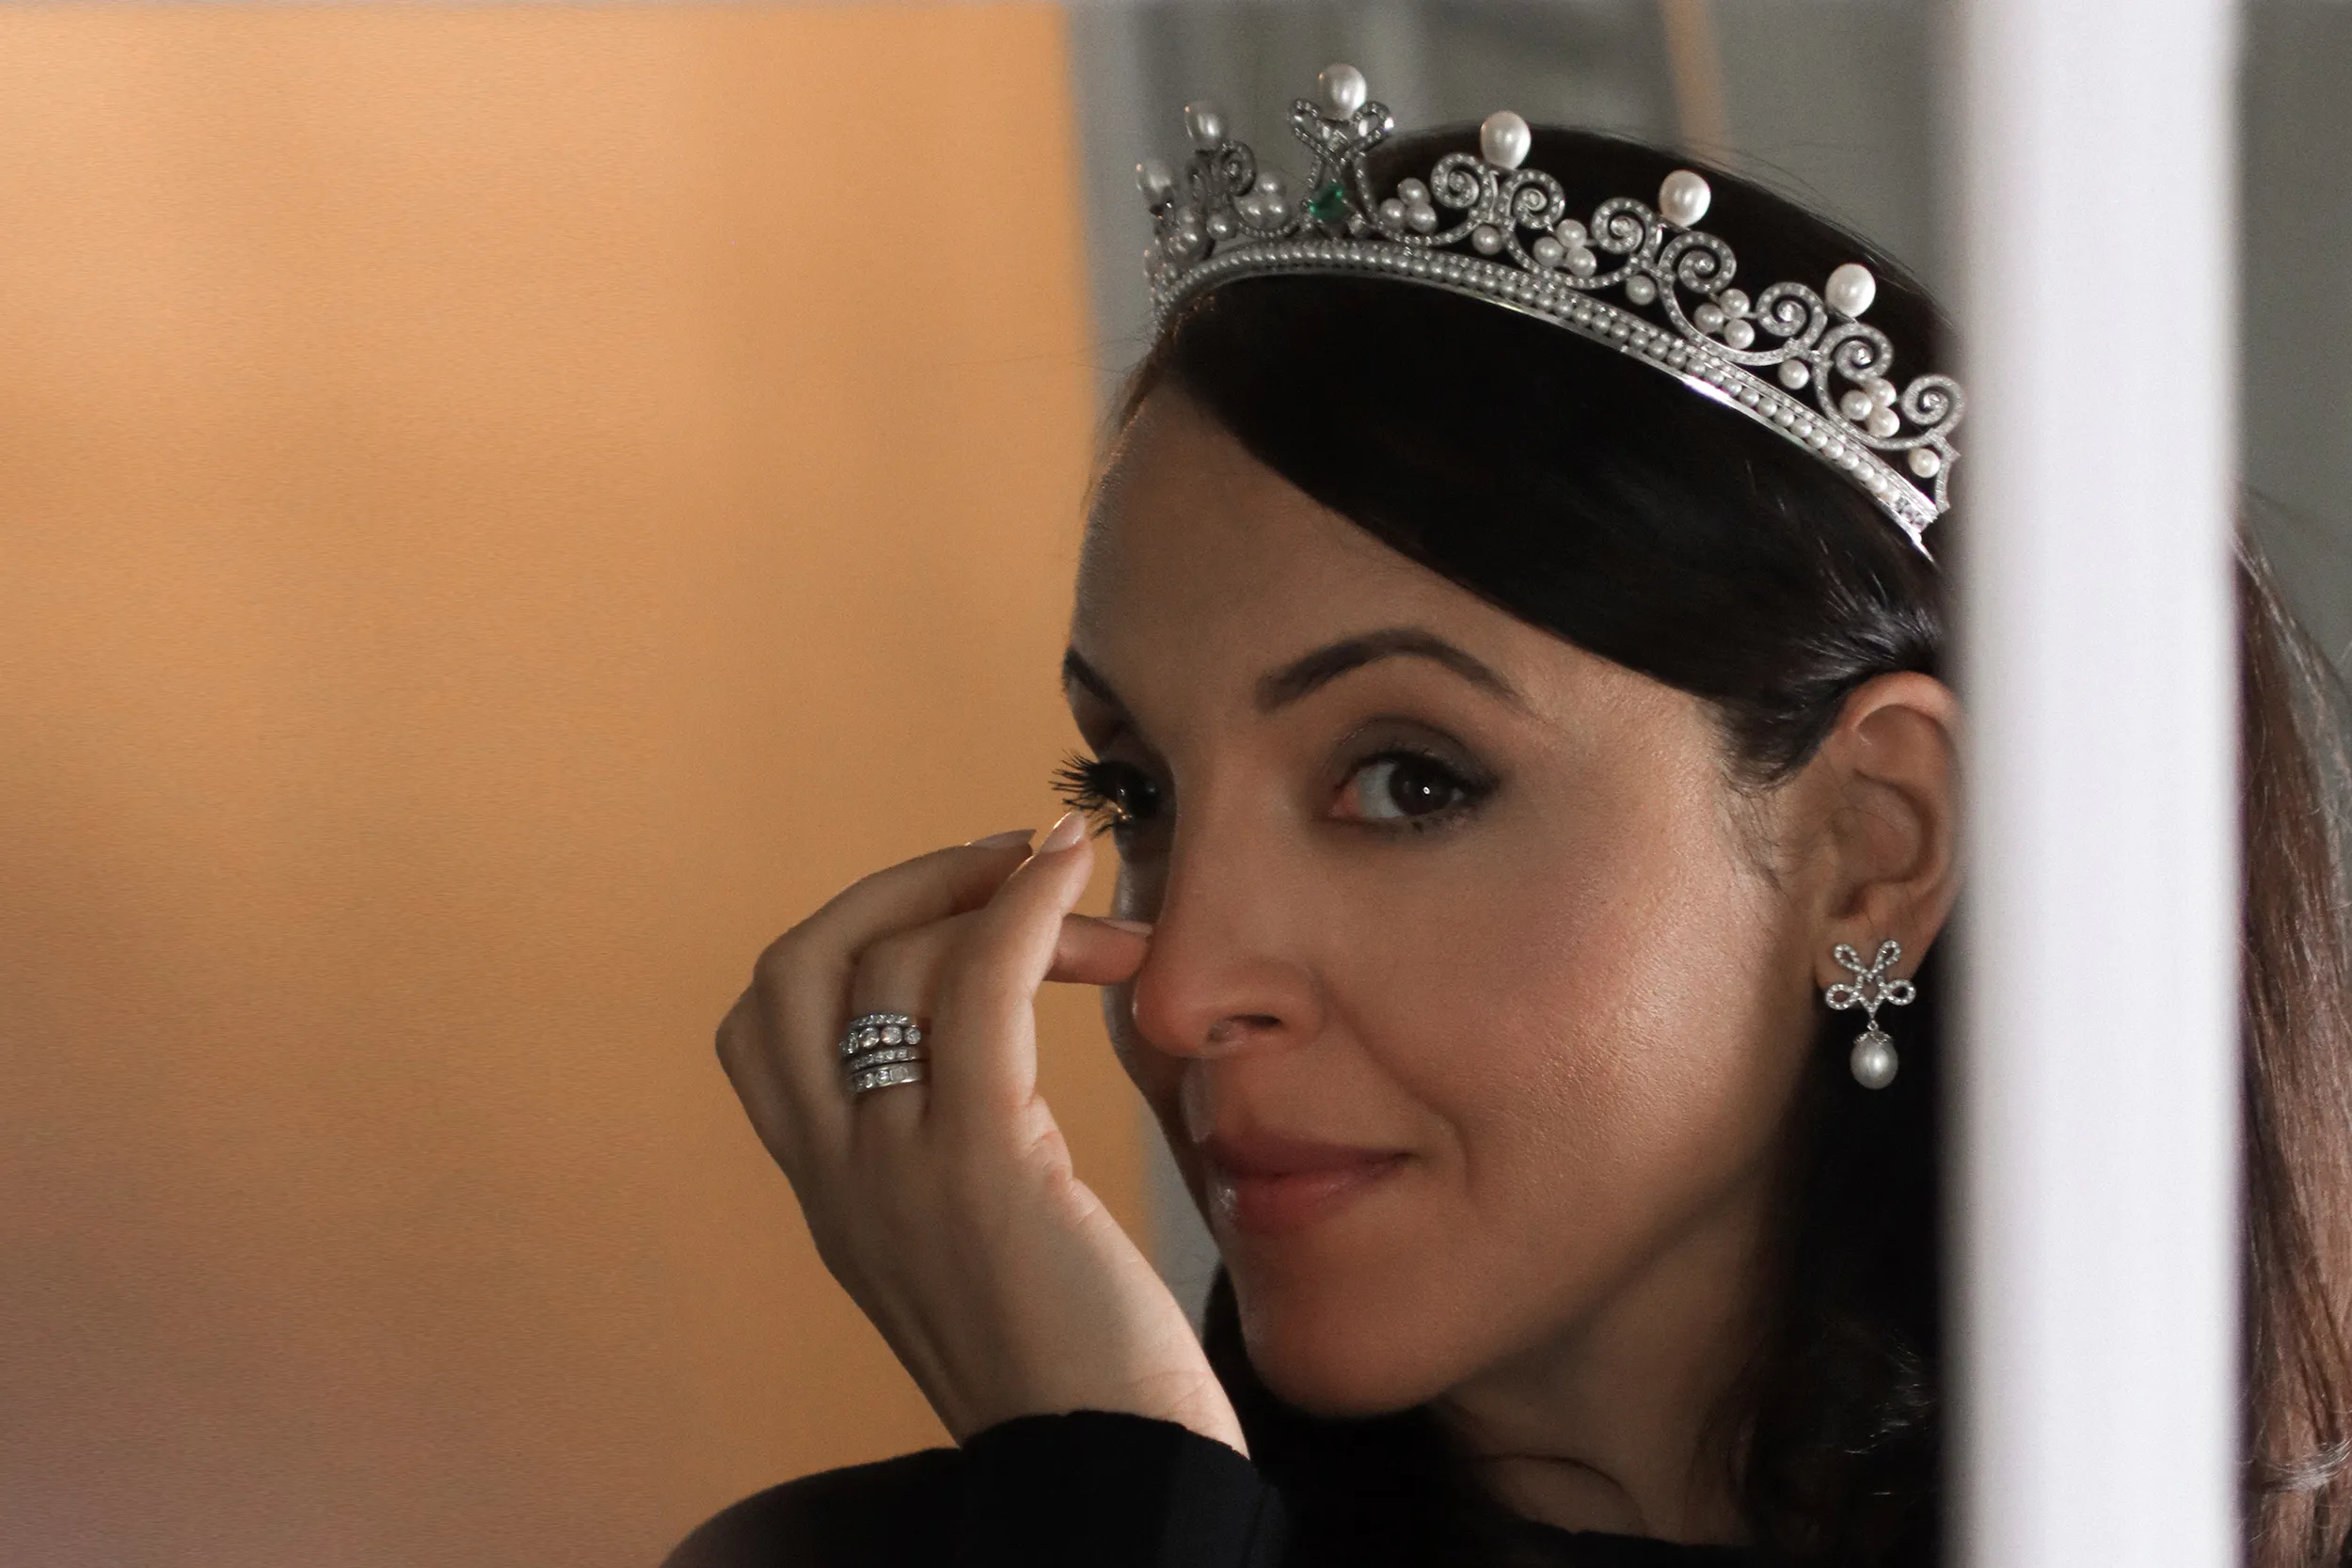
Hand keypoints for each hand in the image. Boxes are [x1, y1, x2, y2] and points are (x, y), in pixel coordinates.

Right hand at [715, 811, 1244, 1454]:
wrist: (1112, 1472)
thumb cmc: (1084, 1365)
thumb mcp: (977, 1247)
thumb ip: (953, 1156)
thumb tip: (994, 1041)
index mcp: (831, 1198)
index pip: (763, 1027)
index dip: (843, 937)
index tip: (950, 909)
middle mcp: (838, 1180)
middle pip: (792, 970)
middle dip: (889, 890)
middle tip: (999, 867)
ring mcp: (894, 1172)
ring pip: (890, 966)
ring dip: (993, 896)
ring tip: (1087, 892)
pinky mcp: (978, 1168)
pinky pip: (976, 990)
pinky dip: (1018, 906)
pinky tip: (1070, 868)